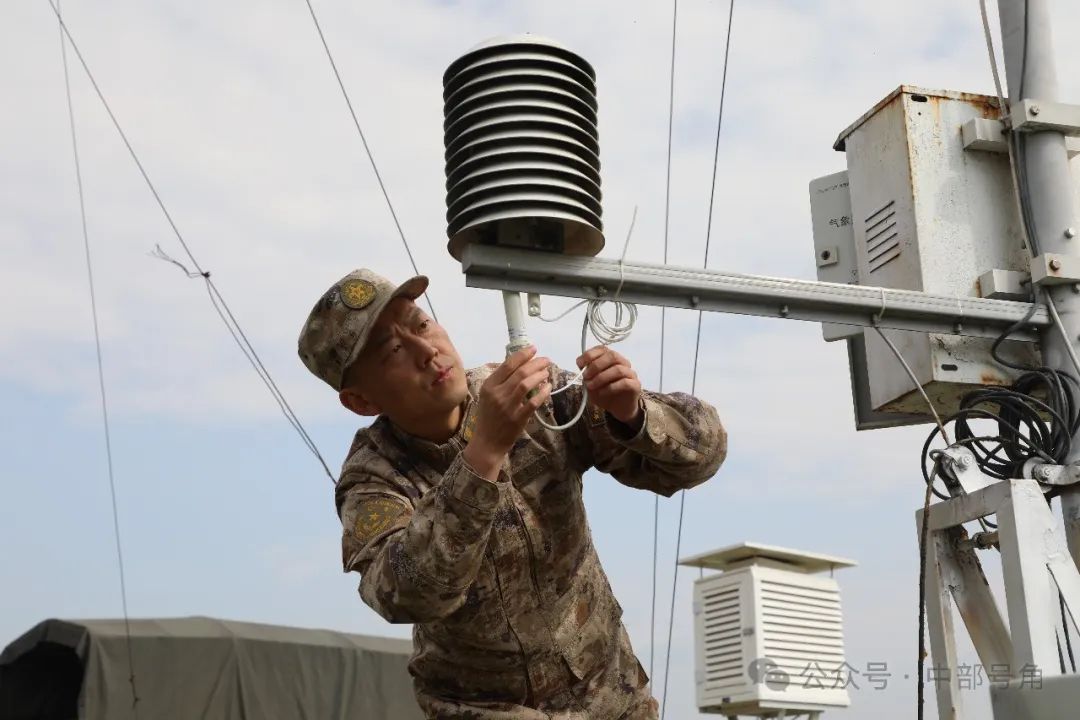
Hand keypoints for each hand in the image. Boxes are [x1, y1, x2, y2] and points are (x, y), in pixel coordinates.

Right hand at [463, 346, 551, 478]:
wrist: (487, 443)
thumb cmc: (488, 417)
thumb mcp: (487, 396)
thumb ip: (500, 382)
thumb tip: (520, 364)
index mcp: (489, 386)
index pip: (507, 365)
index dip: (522, 355)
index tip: (533, 349)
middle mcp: (497, 394)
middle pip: (520, 372)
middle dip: (536, 363)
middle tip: (546, 360)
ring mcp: (508, 407)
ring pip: (526, 384)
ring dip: (539, 375)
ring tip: (547, 372)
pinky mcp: (518, 418)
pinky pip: (533, 402)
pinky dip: (543, 392)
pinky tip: (548, 387)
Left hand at [577, 346, 642, 425]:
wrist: (618, 408)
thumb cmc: (604, 392)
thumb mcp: (590, 383)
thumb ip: (587, 374)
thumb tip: (583, 368)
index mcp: (611, 358)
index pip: (602, 349)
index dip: (590, 354)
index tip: (579, 364)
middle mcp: (623, 362)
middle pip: (612, 356)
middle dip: (596, 365)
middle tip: (585, 376)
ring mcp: (630, 373)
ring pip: (618, 369)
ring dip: (601, 377)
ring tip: (591, 386)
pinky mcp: (635, 385)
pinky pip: (625, 382)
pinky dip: (610, 387)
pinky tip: (602, 392)